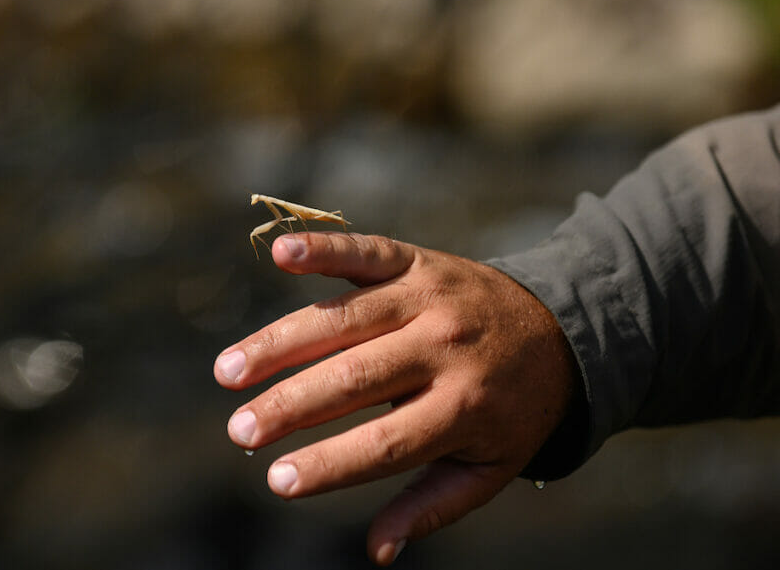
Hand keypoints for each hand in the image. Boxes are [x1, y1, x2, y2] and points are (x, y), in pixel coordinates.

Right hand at [214, 232, 576, 564]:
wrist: (559, 329)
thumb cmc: (511, 409)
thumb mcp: (488, 467)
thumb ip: (432, 506)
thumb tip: (377, 552)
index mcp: (465, 408)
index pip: (385, 443)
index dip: (328, 463)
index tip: (277, 481)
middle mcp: (445, 348)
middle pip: (354, 379)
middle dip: (289, 406)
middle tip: (239, 431)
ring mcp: (429, 298)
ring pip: (342, 320)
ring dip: (279, 343)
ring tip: (229, 370)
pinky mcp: (417, 262)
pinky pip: (365, 252)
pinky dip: (323, 250)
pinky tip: (281, 253)